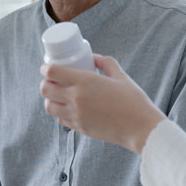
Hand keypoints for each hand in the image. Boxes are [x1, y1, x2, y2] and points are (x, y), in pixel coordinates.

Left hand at [40, 55, 165, 153]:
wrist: (141, 128)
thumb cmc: (133, 100)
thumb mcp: (121, 76)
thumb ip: (105, 63)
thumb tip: (93, 57)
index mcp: (85, 81)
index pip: (53, 73)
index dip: (45, 69)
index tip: (46, 67)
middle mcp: (77, 98)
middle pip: (45, 89)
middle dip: (45, 83)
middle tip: (51, 80)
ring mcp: (76, 115)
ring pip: (49, 107)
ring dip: (50, 99)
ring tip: (58, 95)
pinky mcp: (80, 128)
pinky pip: (61, 119)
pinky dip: (60, 112)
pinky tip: (69, 108)